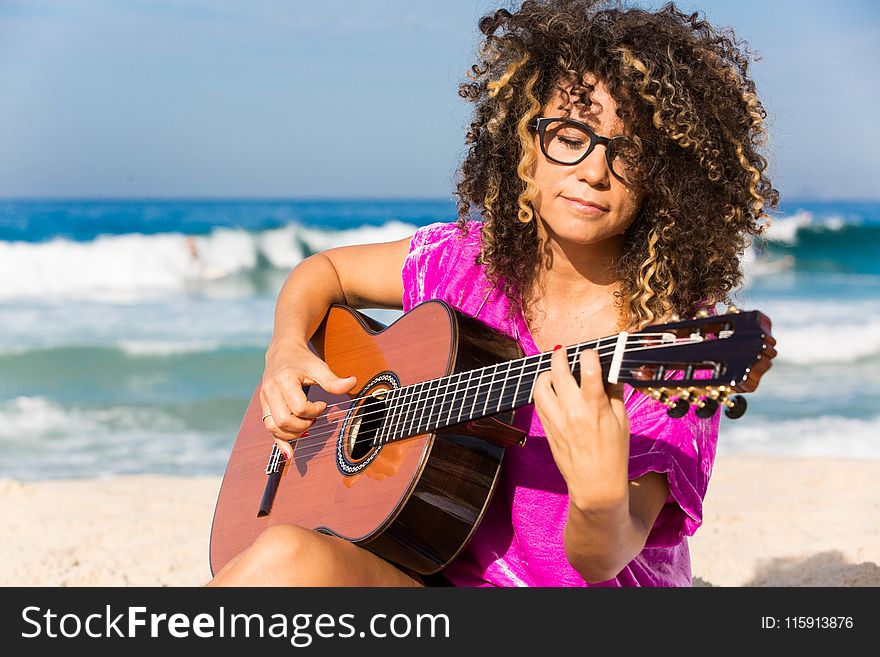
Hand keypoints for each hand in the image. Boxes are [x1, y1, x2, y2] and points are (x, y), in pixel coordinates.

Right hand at [260, 340, 356, 458]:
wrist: (282, 351)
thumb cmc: (302, 360)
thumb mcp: (319, 367)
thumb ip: (333, 380)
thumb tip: (353, 382)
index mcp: (284, 380)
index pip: (298, 407)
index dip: (314, 411)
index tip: (323, 405)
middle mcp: (270, 391)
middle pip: (283, 420)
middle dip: (303, 425)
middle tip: (314, 418)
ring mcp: (265, 400)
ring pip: (273, 427)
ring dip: (292, 433)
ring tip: (306, 426)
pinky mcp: (264, 406)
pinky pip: (269, 428)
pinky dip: (280, 441)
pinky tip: (290, 452)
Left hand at [532, 346, 629, 509]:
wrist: (595, 483)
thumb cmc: (613, 453)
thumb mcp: (622, 421)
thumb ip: (615, 393)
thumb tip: (612, 370)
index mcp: (595, 407)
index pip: (588, 369)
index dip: (589, 355)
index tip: (591, 353)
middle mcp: (572, 410)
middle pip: (559, 371)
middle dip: (560, 355)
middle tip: (563, 350)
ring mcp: (556, 419)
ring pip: (541, 385)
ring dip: (547, 373)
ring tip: (554, 372)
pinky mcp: (547, 427)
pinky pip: (538, 401)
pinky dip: (543, 390)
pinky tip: (551, 390)